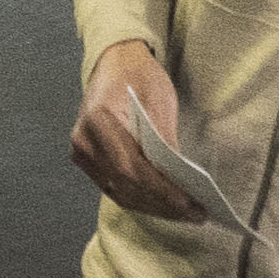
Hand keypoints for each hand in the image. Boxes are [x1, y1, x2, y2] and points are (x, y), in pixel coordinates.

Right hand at [67, 39, 214, 223]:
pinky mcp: (86, 160)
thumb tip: (179, 180)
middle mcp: (84, 140)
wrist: (113, 63)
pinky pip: (113, 188)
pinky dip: (140, 200)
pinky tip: (163, 205)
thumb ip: (165, 140)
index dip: (160, 190)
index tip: (188, 202)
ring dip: (153, 207)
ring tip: (185, 214)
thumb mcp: (160, 101)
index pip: (131, 167)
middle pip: (125, 185)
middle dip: (163, 203)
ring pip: (119, 192)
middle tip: (196, 214)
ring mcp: (81, 152)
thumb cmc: (138, 77)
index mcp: (99, 119)